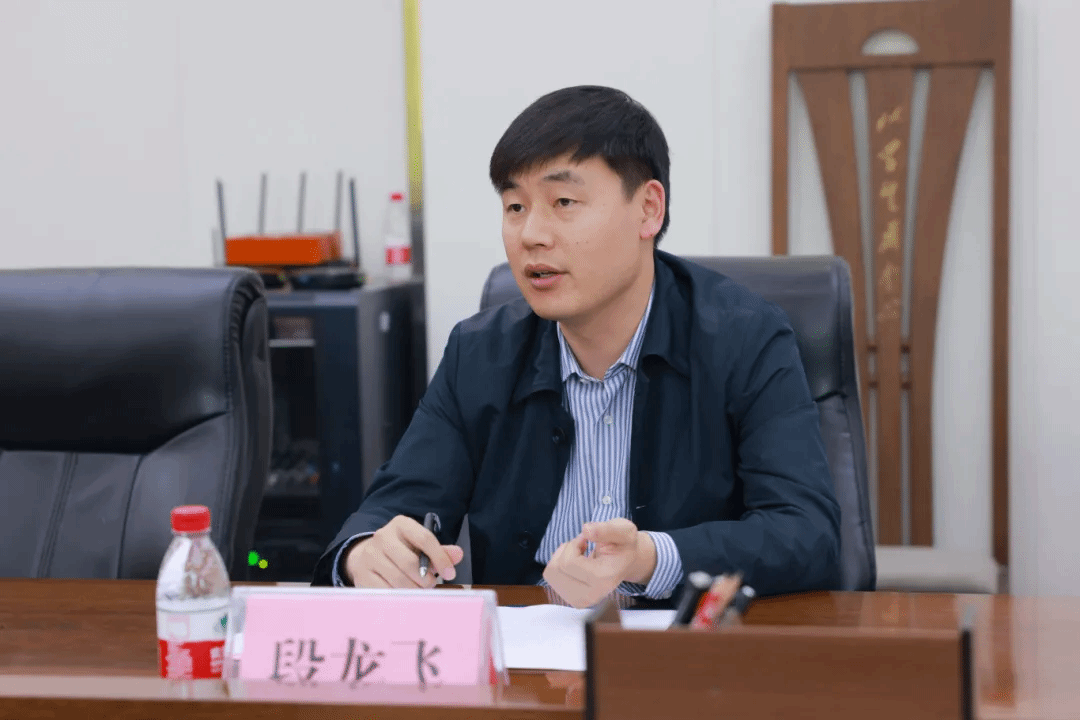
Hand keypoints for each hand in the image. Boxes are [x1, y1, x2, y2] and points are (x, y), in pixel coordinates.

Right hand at [344, 515, 463, 588]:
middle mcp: (382, 537)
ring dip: (414, 589)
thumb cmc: (402, 550)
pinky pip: (385, 591)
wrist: (368, 555)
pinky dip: (399, 596)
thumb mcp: (420, 546)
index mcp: (401, 524)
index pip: (425, 538)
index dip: (440, 558)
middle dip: (426, 579)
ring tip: (418, 590)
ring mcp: (370, 555)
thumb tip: (458, 554)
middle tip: (431, 585)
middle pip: (410, 563)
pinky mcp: (362, 574)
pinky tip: (403, 595)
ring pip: (398, 580)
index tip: (450, 574)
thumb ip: (440, 551)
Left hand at [542, 518, 656, 607]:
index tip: (587, 540)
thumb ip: (606, 529)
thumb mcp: (622, 530)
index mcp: (604, 580)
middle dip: (567, 550)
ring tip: (580, 554)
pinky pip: (550, 577)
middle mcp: (592, 596)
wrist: (625, 561)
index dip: (574, 544)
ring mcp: (580, 601)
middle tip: (584, 546)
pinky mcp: (572, 600)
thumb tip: (586, 530)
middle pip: (558, 568)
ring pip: (551, 573)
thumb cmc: (623, 544)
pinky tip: (575, 563)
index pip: (568, 563)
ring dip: (561, 557)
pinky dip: (558, 565)